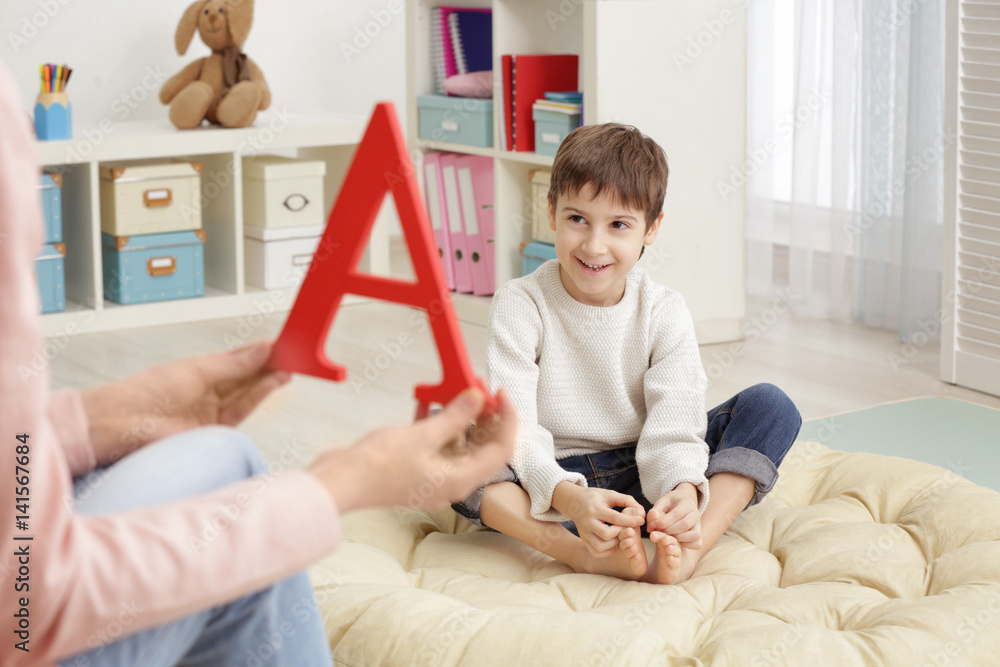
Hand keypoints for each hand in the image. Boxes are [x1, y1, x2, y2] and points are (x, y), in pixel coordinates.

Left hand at [81, 341, 289, 463]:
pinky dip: (260, 395)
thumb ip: (234, 363)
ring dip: (269, 379)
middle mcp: (209, 390)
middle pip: (247, 376)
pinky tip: (272, 381)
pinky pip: (244, 409)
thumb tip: (263, 347)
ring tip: (288, 366)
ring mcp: (213, 410)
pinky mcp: (217, 430)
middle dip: (269, 364)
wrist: (126, 425)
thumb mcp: (198, 370)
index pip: (239, 359)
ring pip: (249, 392)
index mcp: (201, 370)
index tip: (281, 342)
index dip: (260, 351)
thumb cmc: (148, 392)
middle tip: (293, 353)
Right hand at [308, 388, 516, 513]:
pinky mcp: (417, 468)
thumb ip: (454, 417)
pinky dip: (439, 424)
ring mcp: (434, 475)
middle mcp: (451, 481)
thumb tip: (478, 398)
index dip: (507, 420)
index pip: (501, 449)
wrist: (340, 482)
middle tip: (479, 387)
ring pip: (460, 443)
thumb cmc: (377, 468)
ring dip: (461, 416)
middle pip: (482, 446)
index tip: (501, 394)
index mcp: (459, 479)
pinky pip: (438, 443)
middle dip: (484, 415)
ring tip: (458, 388)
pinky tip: (431, 401)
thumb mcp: (422, 436)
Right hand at [553, 484, 643, 557]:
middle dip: (621, 532)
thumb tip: (641, 511)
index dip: (630, 520)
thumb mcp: (609, 494)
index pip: (615, 518)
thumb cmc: (595, 498)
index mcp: (594, 509)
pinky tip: (614, 543)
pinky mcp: (584, 540)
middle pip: (606, 534)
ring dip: (615, 544)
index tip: (641, 520)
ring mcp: (585, 533)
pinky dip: (608, 551)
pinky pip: (596, 552)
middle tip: (628, 528)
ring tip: (620, 536)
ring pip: (601, 546)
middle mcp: (588, 522)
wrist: (574, 502)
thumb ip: (626, 500)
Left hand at [647, 483, 701, 548]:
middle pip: (685, 525)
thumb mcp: (661, 503)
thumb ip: (654, 513)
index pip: (676, 514)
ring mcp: (699, 524)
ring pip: (694, 535)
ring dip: (678, 538)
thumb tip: (650, 528)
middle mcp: (696, 513)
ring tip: (667, 535)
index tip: (653, 525)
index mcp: (687, 502)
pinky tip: (676, 540)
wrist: (683, 502)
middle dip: (669, 530)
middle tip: (659, 531)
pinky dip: (687, 545)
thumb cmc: (671, 503)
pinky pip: (697, 544)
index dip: (663, 522)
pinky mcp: (699, 533)